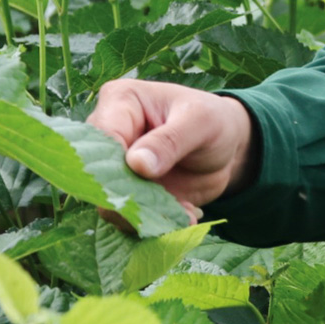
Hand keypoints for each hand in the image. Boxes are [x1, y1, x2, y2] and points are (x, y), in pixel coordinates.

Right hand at [88, 79, 255, 214]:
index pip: (103, 136)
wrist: (227, 147)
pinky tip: (186, 215)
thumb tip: (136, 163)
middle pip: (97, 172)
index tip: (148, 179)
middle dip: (131, 196)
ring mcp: (115, 166)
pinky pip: (128, 216)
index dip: (117, 162)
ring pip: (109, 200)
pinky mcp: (127, 192)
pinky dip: (155, 222)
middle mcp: (108, 133)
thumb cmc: (213, 120)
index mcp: (120, 101)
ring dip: (146, 215)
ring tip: (185, 213)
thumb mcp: (201, 122)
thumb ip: (170, 140)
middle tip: (169, 207)